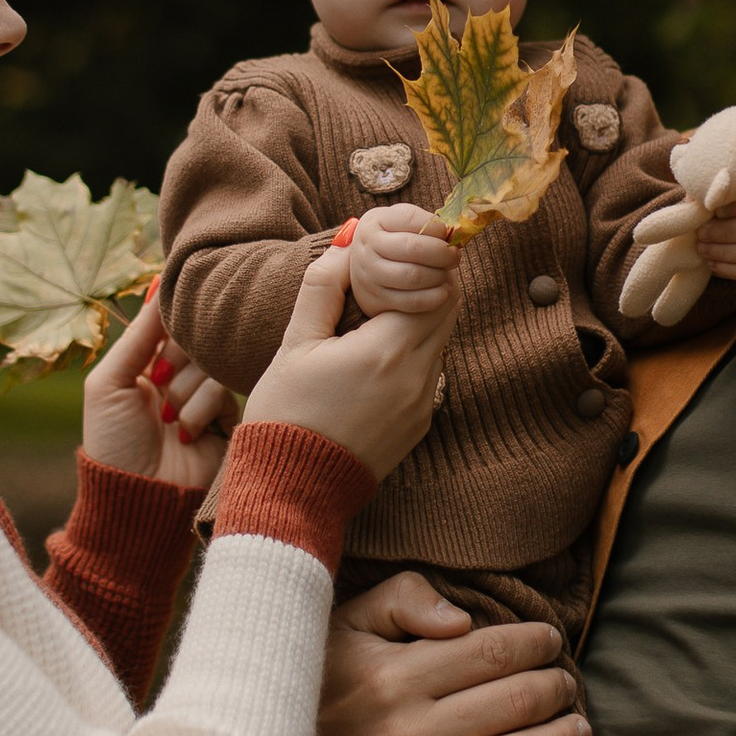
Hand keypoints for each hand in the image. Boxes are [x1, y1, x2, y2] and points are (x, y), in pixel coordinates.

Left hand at [81, 291, 232, 493]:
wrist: (139, 498)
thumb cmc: (113, 442)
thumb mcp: (109, 383)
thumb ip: (137, 335)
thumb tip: (158, 284)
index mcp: (146, 364)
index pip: (168, 323)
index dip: (168, 324)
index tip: (164, 329)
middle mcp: (177, 377)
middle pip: (194, 339)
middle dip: (175, 360)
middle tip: (157, 384)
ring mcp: (203, 398)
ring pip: (211, 365)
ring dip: (185, 392)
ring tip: (168, 421)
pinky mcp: (227, 419)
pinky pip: (225, 392)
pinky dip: (201, 411)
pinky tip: (185, 434)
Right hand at [251, 243, 449, 479]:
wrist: (293, 490)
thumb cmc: (287, 415)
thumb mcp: (295, 344)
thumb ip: (322, 287)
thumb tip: (347, 245)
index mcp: (388, 351)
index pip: (438, 288)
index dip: (420, 266)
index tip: (395, 261)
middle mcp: (419, 377)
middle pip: (448, 312)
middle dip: (423, 289)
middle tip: (386, 282)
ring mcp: (424, 404)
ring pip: (440, 343)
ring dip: (418, 323)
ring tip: (373, 321)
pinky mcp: (420, 424)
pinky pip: (430, 374)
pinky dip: (412, 355)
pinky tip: (373, 359)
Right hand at [307, 574, 587, 735]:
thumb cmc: (317, 683)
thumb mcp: (345, 623)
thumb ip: (404, 601)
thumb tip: (463, 620)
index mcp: (396, 674)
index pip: (490, 652)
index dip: (533, 642)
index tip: (550, 639)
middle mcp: (408, 730)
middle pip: (514, 703)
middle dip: (555, 687)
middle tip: (566, 682)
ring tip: (575, 726)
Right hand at [346, 201, 459, 319]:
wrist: (365, 267)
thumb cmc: (394, 241)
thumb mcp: (401, 224)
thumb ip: (424, 224)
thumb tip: (454, 234)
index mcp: (375, 222)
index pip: (410, 219)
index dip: (436, 227)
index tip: (447, 234)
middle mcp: (367, 247)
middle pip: (413, 248)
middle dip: (442, 252)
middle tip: (454, 256)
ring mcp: (369, 275)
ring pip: (413, 276)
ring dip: (438, 275)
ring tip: (446, 273)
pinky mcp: (376, 299)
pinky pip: (411, 302)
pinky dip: (433, 298)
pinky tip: (443, 292)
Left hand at [694, 167, 735, 283]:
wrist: (731, 210)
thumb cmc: (723, 192)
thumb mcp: (718, 182)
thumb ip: (714, 186)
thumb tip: (707, 198)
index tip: (715, 210)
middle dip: (728, 232)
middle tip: (701, 234)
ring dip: (728, 253)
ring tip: (703, 250)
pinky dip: (734, 271)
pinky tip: (712, 265)